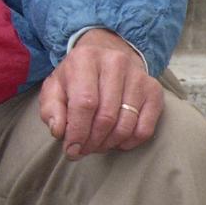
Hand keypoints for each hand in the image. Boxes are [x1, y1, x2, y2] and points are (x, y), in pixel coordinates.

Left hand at [39, 29, 162, 157]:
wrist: (106, 54)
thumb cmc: (76, 77)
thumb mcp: (55, 87)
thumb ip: (51, 109)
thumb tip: (59, 132)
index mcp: (85, 59)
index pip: (84, 103)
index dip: (77, 131)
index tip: (71, 149)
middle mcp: (115, 63)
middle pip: (106, 116)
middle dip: (92, 141)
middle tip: (83, 150)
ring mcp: (138, 76)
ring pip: (126, 124)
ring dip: (109, 143)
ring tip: (97, 146)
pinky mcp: (154, 91)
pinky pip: (145, 127)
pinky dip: (130, 141)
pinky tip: (117, 142)